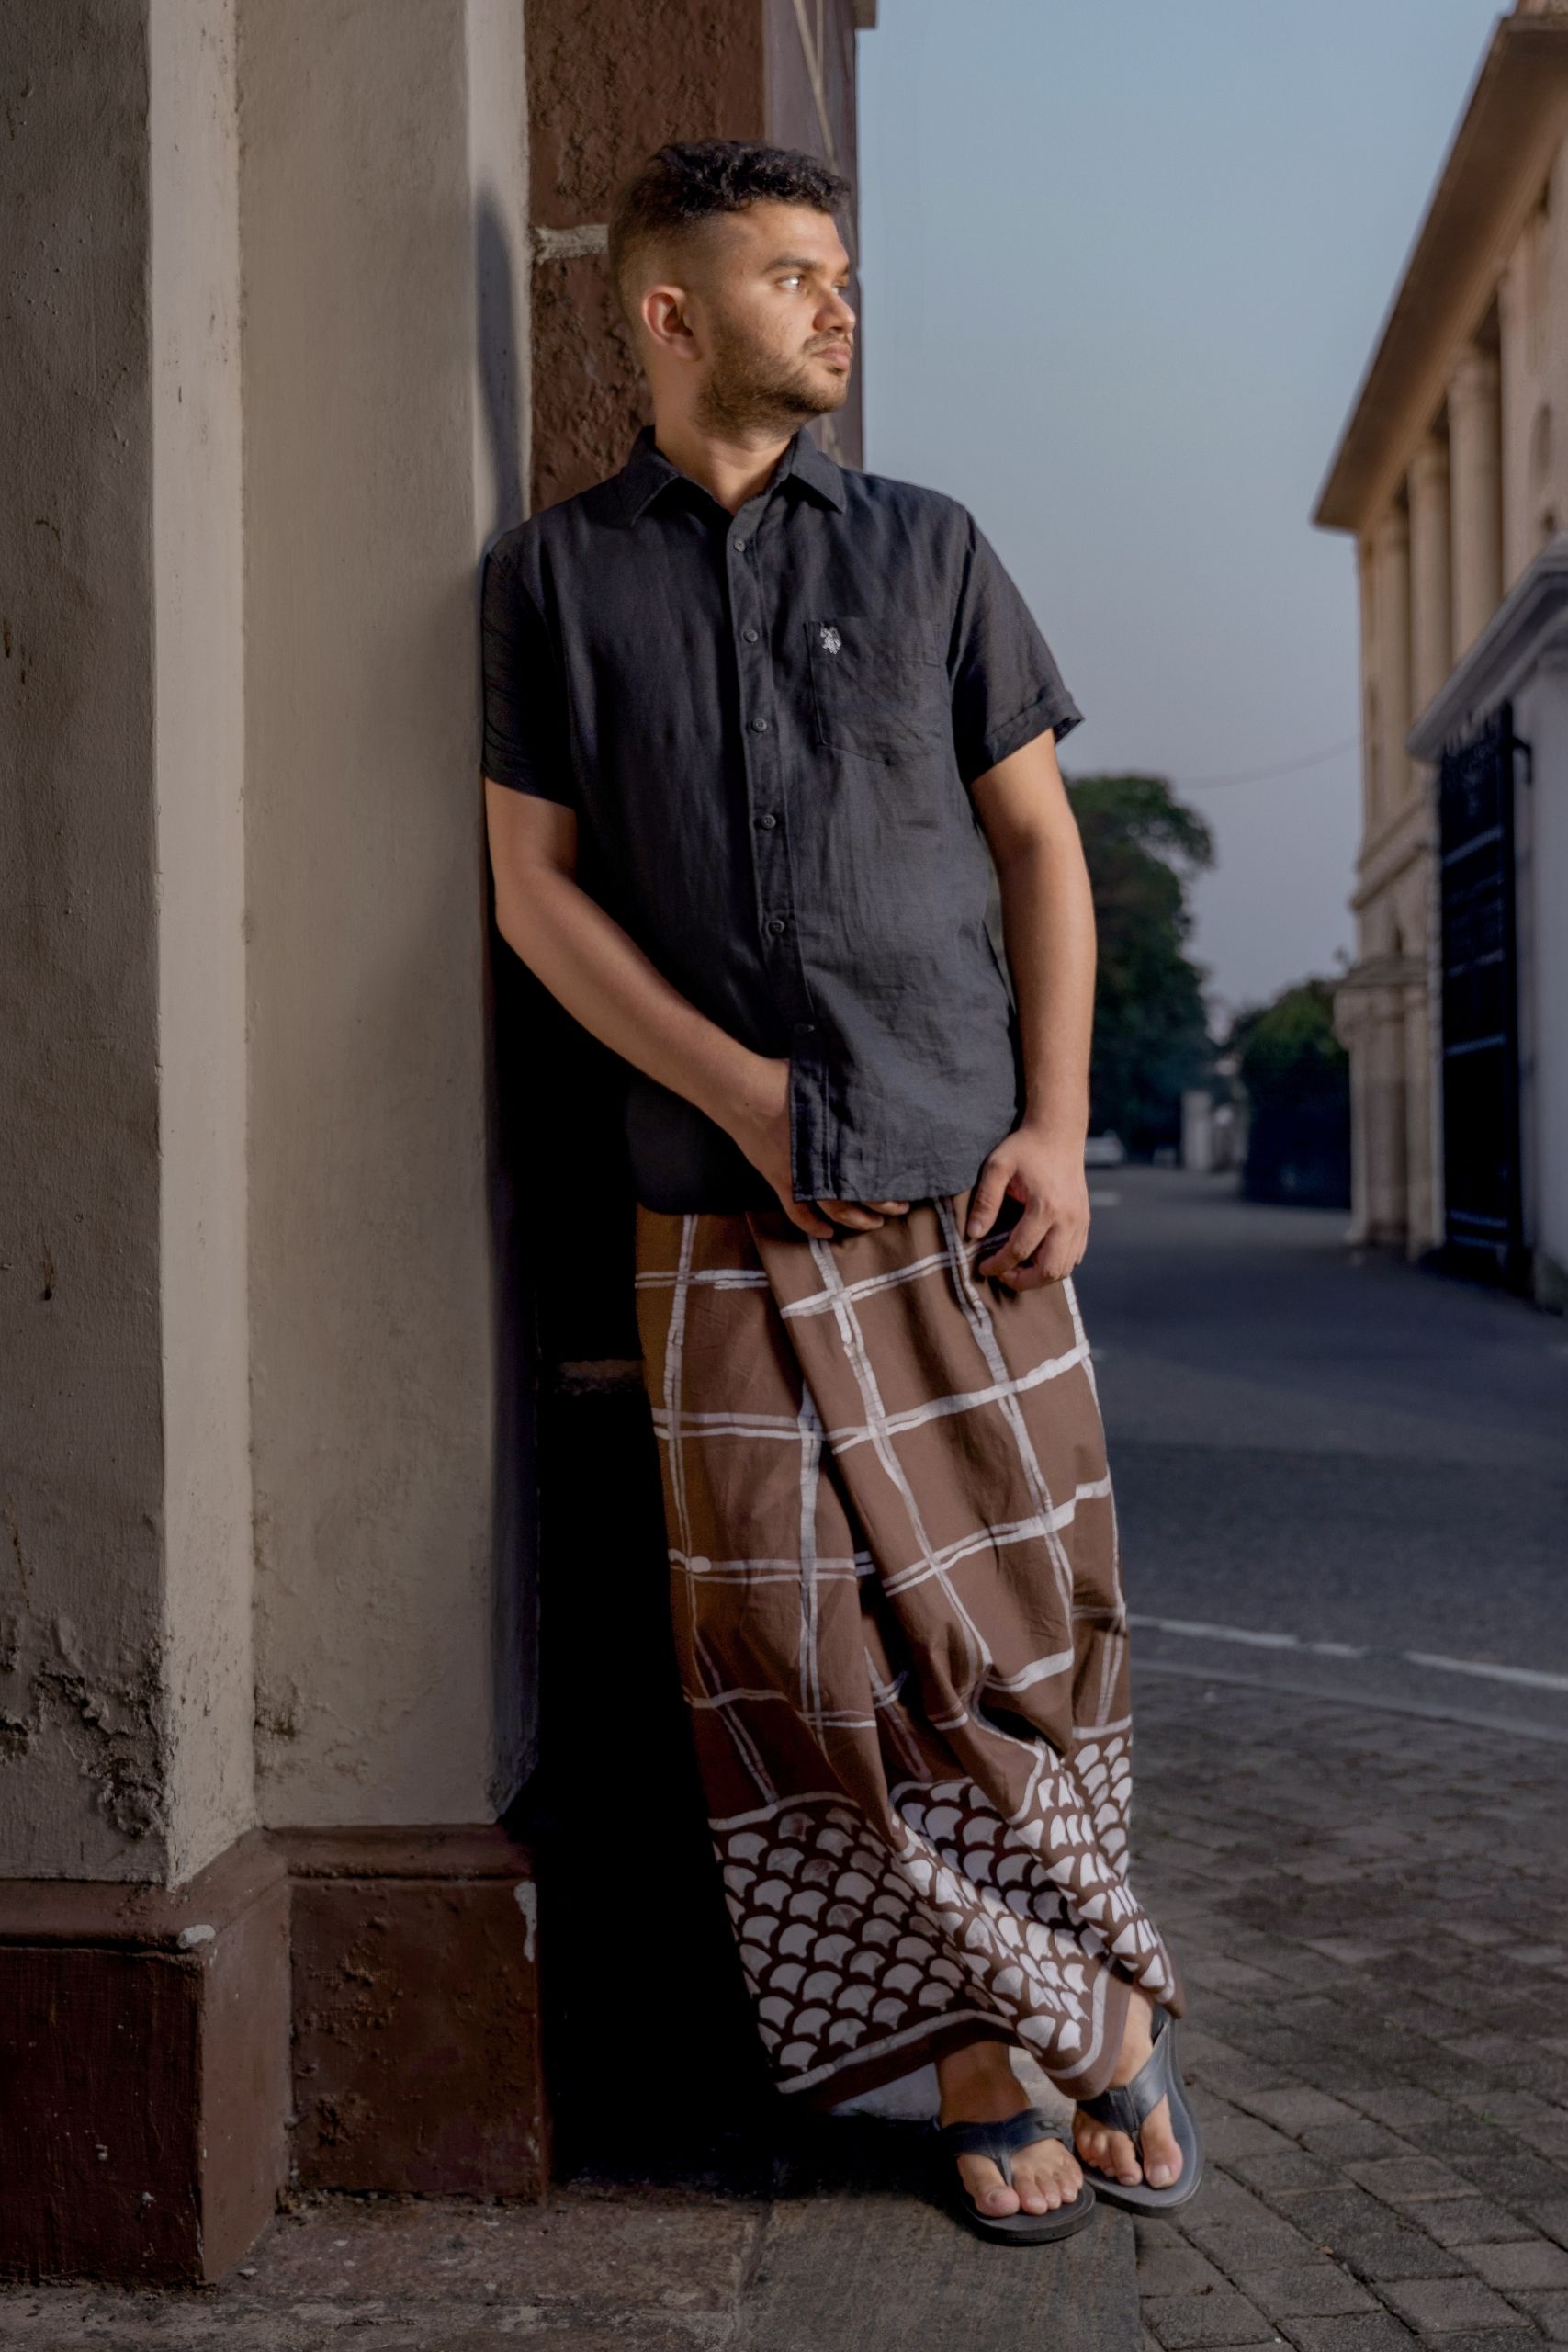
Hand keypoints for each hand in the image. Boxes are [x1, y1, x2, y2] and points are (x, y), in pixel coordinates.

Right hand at [725, 1055, 909, 1239]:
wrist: (745, 1093)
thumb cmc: (786, 1080)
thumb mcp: (827, 1083)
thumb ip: (850, 1095)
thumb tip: (873, 1088)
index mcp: (840, 1143)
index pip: (873, 1173)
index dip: (892, 1184)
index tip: (907, 1187)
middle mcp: (825, 1166)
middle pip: (861, 1196)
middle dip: (883, 1205)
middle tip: (900, 1208)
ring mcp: (802, 1178)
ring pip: (835, 1211)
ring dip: (856, 1220)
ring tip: (874, 1224)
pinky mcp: (780, 1182)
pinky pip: (798, 1214)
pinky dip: (813, 1227)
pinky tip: (828, 1233)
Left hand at [966, 1121, 1089, 1288]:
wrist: (1059, 1132)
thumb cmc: (1025, 1148)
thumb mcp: (997, 1168)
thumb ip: (985, 1202)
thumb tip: (973, 1234)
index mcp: (1045, 1206)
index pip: (1019, 1250)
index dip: (998, 1265)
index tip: (982, 1268)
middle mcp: (1068, 1218)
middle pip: (1049, 1269)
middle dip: (1022, 1281)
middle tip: (1002, 1275)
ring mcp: (1080, 1222)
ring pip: (1065, 1268)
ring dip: (1040, 1277)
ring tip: (1017, 1269)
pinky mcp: (1085, 1222)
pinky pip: (1074, 1256)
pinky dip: (1056, 1265)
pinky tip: (1036, 1257)